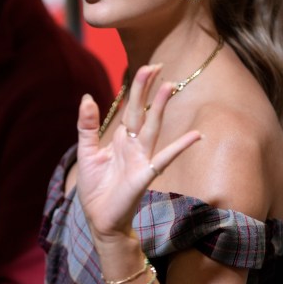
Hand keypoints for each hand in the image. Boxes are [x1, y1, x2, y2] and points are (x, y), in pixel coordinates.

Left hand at [76, 64, 200, 238]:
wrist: (99, 218)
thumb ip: (87, 125)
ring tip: (171, 86)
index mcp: (120, 139)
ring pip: (152, 127)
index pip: (131, 108)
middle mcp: (133, 145)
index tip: (147, 68)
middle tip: (157, 65)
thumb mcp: (86, 152)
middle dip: (148, 89)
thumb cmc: (95, 187)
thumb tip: (88, 97)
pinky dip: (180, 147)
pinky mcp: (144, 175)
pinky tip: (196, 136)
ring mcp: (141, 159)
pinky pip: (164, 158)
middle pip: (142, 111)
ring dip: (160, 107)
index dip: (138, 88)